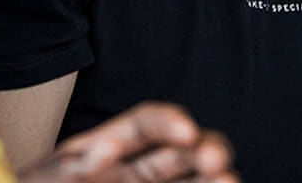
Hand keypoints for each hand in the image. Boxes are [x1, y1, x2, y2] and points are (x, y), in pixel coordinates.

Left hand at [20, 102, 238, 182]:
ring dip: (209, 181)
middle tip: (219, 162)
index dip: (166, 124)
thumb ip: (70, 170)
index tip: (186, 134)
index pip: (142, 126)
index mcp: (101, 151)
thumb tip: (106, 153)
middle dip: (201, 150)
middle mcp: (128, 172)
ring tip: (230, 181)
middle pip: (174, 153)